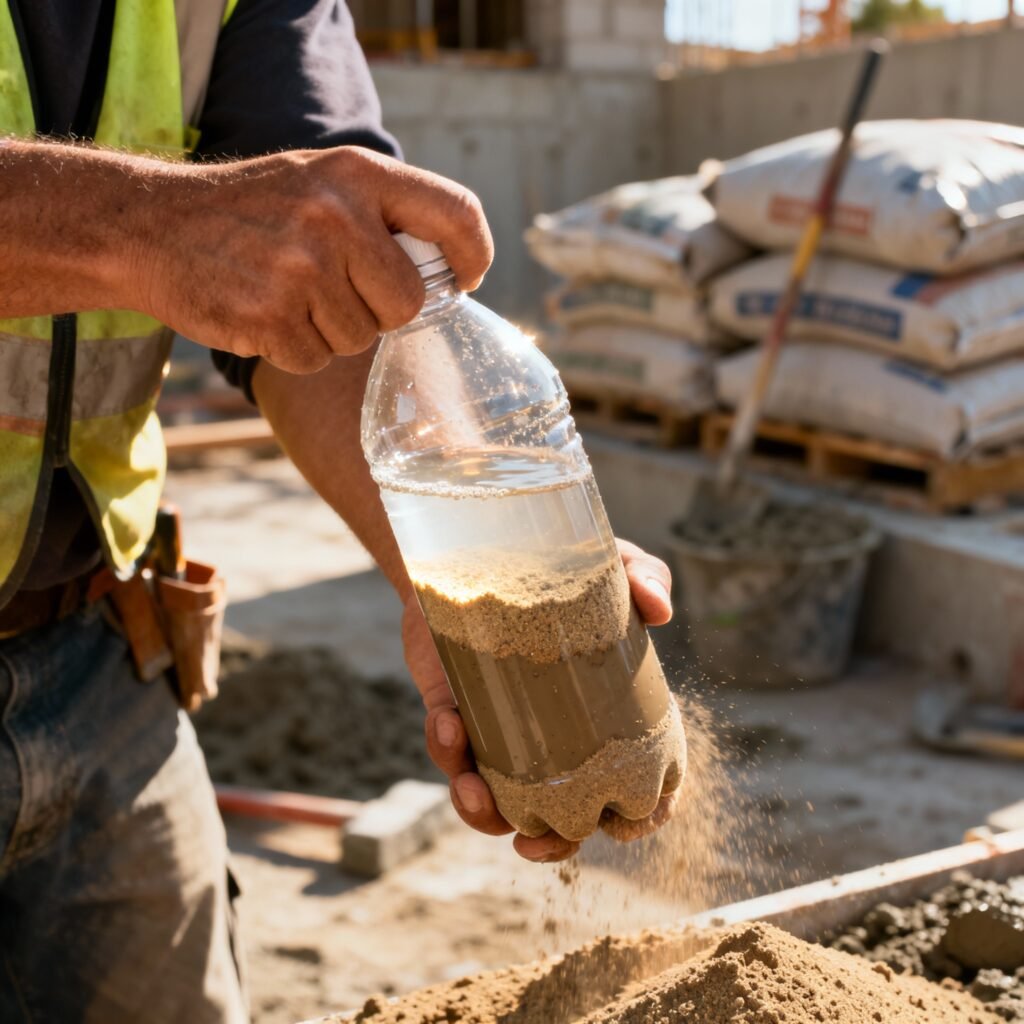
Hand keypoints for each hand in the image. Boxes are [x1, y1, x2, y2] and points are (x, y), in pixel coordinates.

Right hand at [134, 146, 492, 372]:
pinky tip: (265, 314)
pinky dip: (296, 349)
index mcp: (356, 174)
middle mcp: (334, 217)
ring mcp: (299, 269)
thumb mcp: (319, 181)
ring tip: (289, 292)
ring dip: (332, 330)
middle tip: (342, 290)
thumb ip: (382, 213)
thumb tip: (452, 271)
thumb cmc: (252, 210)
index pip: (455, 214)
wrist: (150, 226)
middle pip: (409, 302)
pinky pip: (317, 359)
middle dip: (383, 310)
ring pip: (362, 338)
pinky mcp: (268, 318)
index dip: (474, 255)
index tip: (467, 278)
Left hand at [403, 539, 674, 863]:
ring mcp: (501, 729)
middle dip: (549, 846)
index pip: (637, 783)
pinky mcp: (454, 711)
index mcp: (602, 715)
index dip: (642, 817)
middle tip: (533, 844)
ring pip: (494, 798)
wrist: (479, 548)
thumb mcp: (607, 566)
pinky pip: (448, 749)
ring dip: (481, 812)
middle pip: (561, 815)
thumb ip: (645, 577)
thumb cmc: (557, 567)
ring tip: (474, 790)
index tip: (629, 826)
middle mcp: (552, 735)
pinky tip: (448, 725)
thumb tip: (660, 610)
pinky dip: (446, 748)